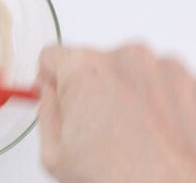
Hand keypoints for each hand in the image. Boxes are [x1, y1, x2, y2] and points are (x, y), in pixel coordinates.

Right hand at [37, 44, 195, 182]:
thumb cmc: (124, 178)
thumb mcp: (55, 153)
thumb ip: (45, 110)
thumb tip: (50, 97)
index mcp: (84, 69)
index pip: (51, 56)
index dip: (48, 77)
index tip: (56, 90)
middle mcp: (125, 58)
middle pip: (91, 63)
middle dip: (88, 88)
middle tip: (94, 125)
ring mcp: (161, 67)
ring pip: (125, 70)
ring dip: (121, 91)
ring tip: (127, 131)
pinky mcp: (188, 80)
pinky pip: (157, 80)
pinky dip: (151, 98)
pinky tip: (149, 129)